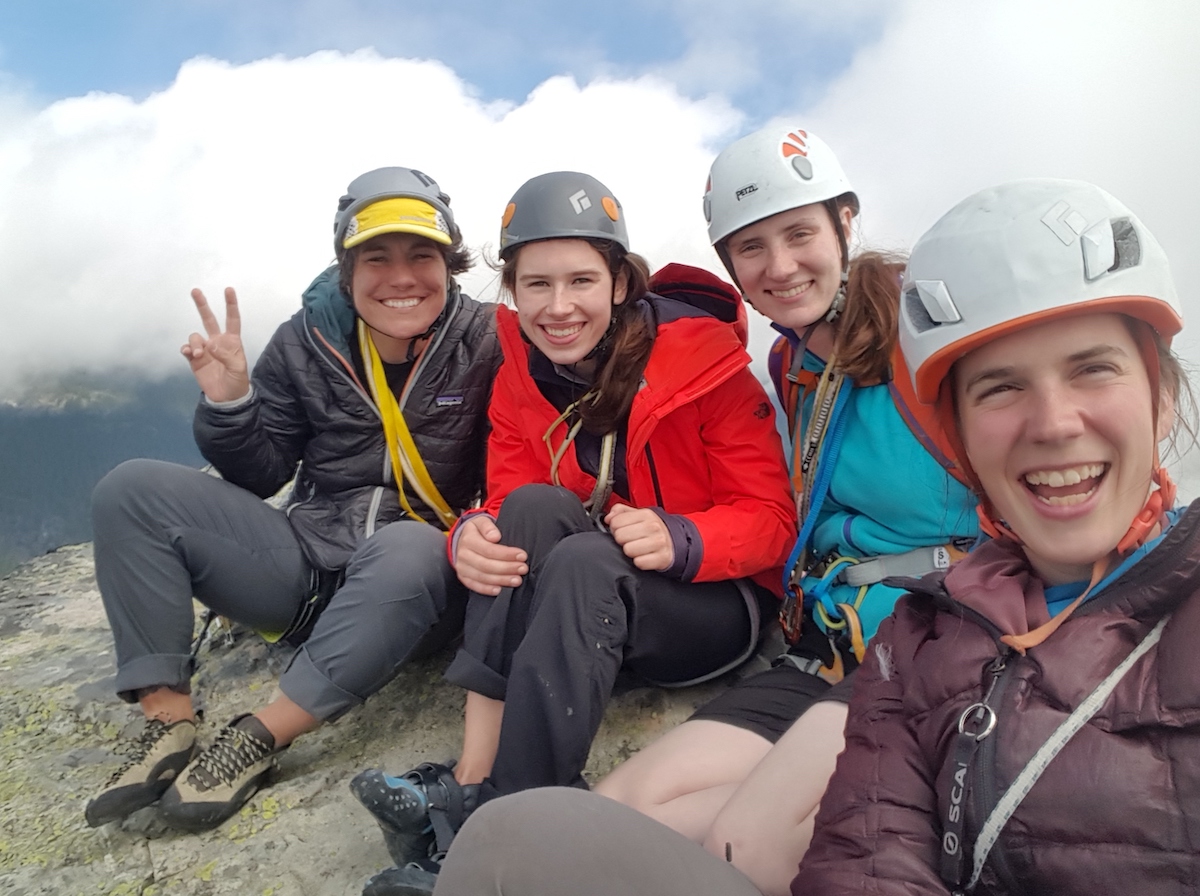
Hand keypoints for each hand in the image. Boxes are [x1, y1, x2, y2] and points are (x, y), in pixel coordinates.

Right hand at [182, 287, 250, 402]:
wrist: (226, 398)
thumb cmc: (237, 381)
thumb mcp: (237, 368)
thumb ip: (226, 355)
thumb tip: (210, 344)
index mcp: (232, 341)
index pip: (232, 319)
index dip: (230, 305)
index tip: (228, 290)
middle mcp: (217, 342)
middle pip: (209, 319)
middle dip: (202, 305)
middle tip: (195, 291)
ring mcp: (205, 350)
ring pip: (195, 336)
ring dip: (194, 343)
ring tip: (198, 354)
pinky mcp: (195, 359)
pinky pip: (187, 349)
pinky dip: (186, 349)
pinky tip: (189, 353)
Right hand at [454, 516, 528, 594]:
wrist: (463, 539)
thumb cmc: (477, 530)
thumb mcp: (482, 521)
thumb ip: (488, 526)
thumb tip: (495, 536)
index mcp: (468, 539)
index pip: (489, 549)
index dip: (507, 554)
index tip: (522, 555)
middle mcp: (463, 555)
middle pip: (486, 565)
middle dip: (507, 568)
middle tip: (523, 568)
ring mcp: (462, 568)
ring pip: (482, 577)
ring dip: (501, 580)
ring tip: (517, 580)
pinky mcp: (463, 577)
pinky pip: (474, 586)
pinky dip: (487, 589)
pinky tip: (500, 589)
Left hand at [605, 504, 673, 571]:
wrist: (673, 543)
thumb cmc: (652, 530)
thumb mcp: (638, 515)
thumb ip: (620, 512)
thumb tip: (608, 518)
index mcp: (645, 514)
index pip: (616, 522)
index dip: (616, 528)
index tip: (624, 530)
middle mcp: (653, 527)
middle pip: (620, 536)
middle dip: (622, 540)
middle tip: (631, 540)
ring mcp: (658, 542)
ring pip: (628, 550)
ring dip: (630, 552)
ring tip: (638, 548)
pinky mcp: (661, 558)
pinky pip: (639, 563)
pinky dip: (640, 562)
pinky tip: (644, 556)